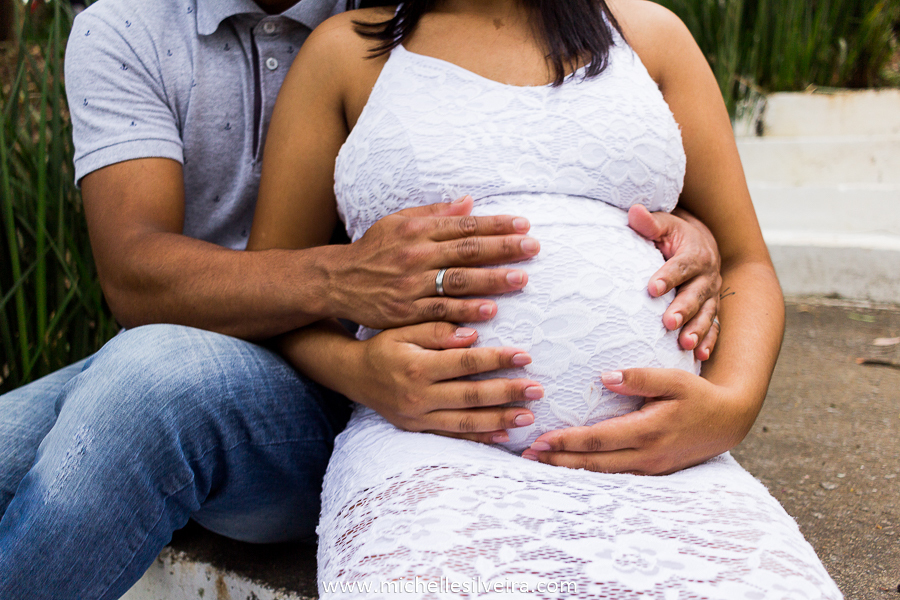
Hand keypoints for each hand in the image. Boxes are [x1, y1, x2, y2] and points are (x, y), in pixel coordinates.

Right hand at [329, 196, 539, 328]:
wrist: (338, 281)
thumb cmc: (374, 249)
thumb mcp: (397, 222)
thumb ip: (434, 214)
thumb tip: (469, 202)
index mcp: (416, 230)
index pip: (463, 225)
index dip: (495, 225)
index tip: (524, 225)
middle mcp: (416, 255)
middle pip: (466, 251)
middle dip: (502, 249)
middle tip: (533, 248)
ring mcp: (411, 284)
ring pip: (458, 281)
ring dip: (492, 280)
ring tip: (521, 279)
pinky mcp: (406, 311)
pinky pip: (441, 310)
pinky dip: (466, 311)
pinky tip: (489, 311)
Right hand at [345, 322, 543, 443]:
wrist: (354, 375)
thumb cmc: (384, 346)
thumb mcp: (404, 328)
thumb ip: (438, 330)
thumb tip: (473, 335)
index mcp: (417, 366)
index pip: (465, 363)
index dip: (497, 360)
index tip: (525, 356)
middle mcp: (418, 396)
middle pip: (470, 397)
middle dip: (507, 393)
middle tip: (537, 389)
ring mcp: (418, 417)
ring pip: (465, 423)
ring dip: (500, 420)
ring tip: (529, 416)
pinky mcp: (417, 430)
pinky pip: (453, 437)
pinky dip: (481, 438)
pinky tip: (505, 436)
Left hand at [521, 368, 755, 473]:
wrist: (729, 422)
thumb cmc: (698, 395)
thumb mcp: (673, 379)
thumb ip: (640, 377)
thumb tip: (605, 377)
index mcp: (648, 431)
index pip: (598, 439)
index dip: (567, 441)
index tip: (540, 439)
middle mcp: (647, 455)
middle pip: (594, 463)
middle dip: (558, 460)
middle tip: (528, 456)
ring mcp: (650, 468)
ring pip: (602, 474)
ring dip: (570, 469)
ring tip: (540, 463)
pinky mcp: (652, 472)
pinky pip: (614, 477)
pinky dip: (589, 473)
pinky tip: (571, 467)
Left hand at [628, 204, 720, 359]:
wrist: (700, 243)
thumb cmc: (673, 235)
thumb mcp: (663, 225)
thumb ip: (649, 223)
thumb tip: (634, 211)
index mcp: (696, 254)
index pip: (681, 266)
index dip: (668, 277)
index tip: (651, 289)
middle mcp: (708, 276)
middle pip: (696, 294)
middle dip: (684, 309)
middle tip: (668, 322)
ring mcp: (712, 295)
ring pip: (707, 314)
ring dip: (697, 330)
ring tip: (685, 344)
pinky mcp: (712, 310)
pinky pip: (714, 328)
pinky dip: (709, 342)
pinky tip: (700, 357)